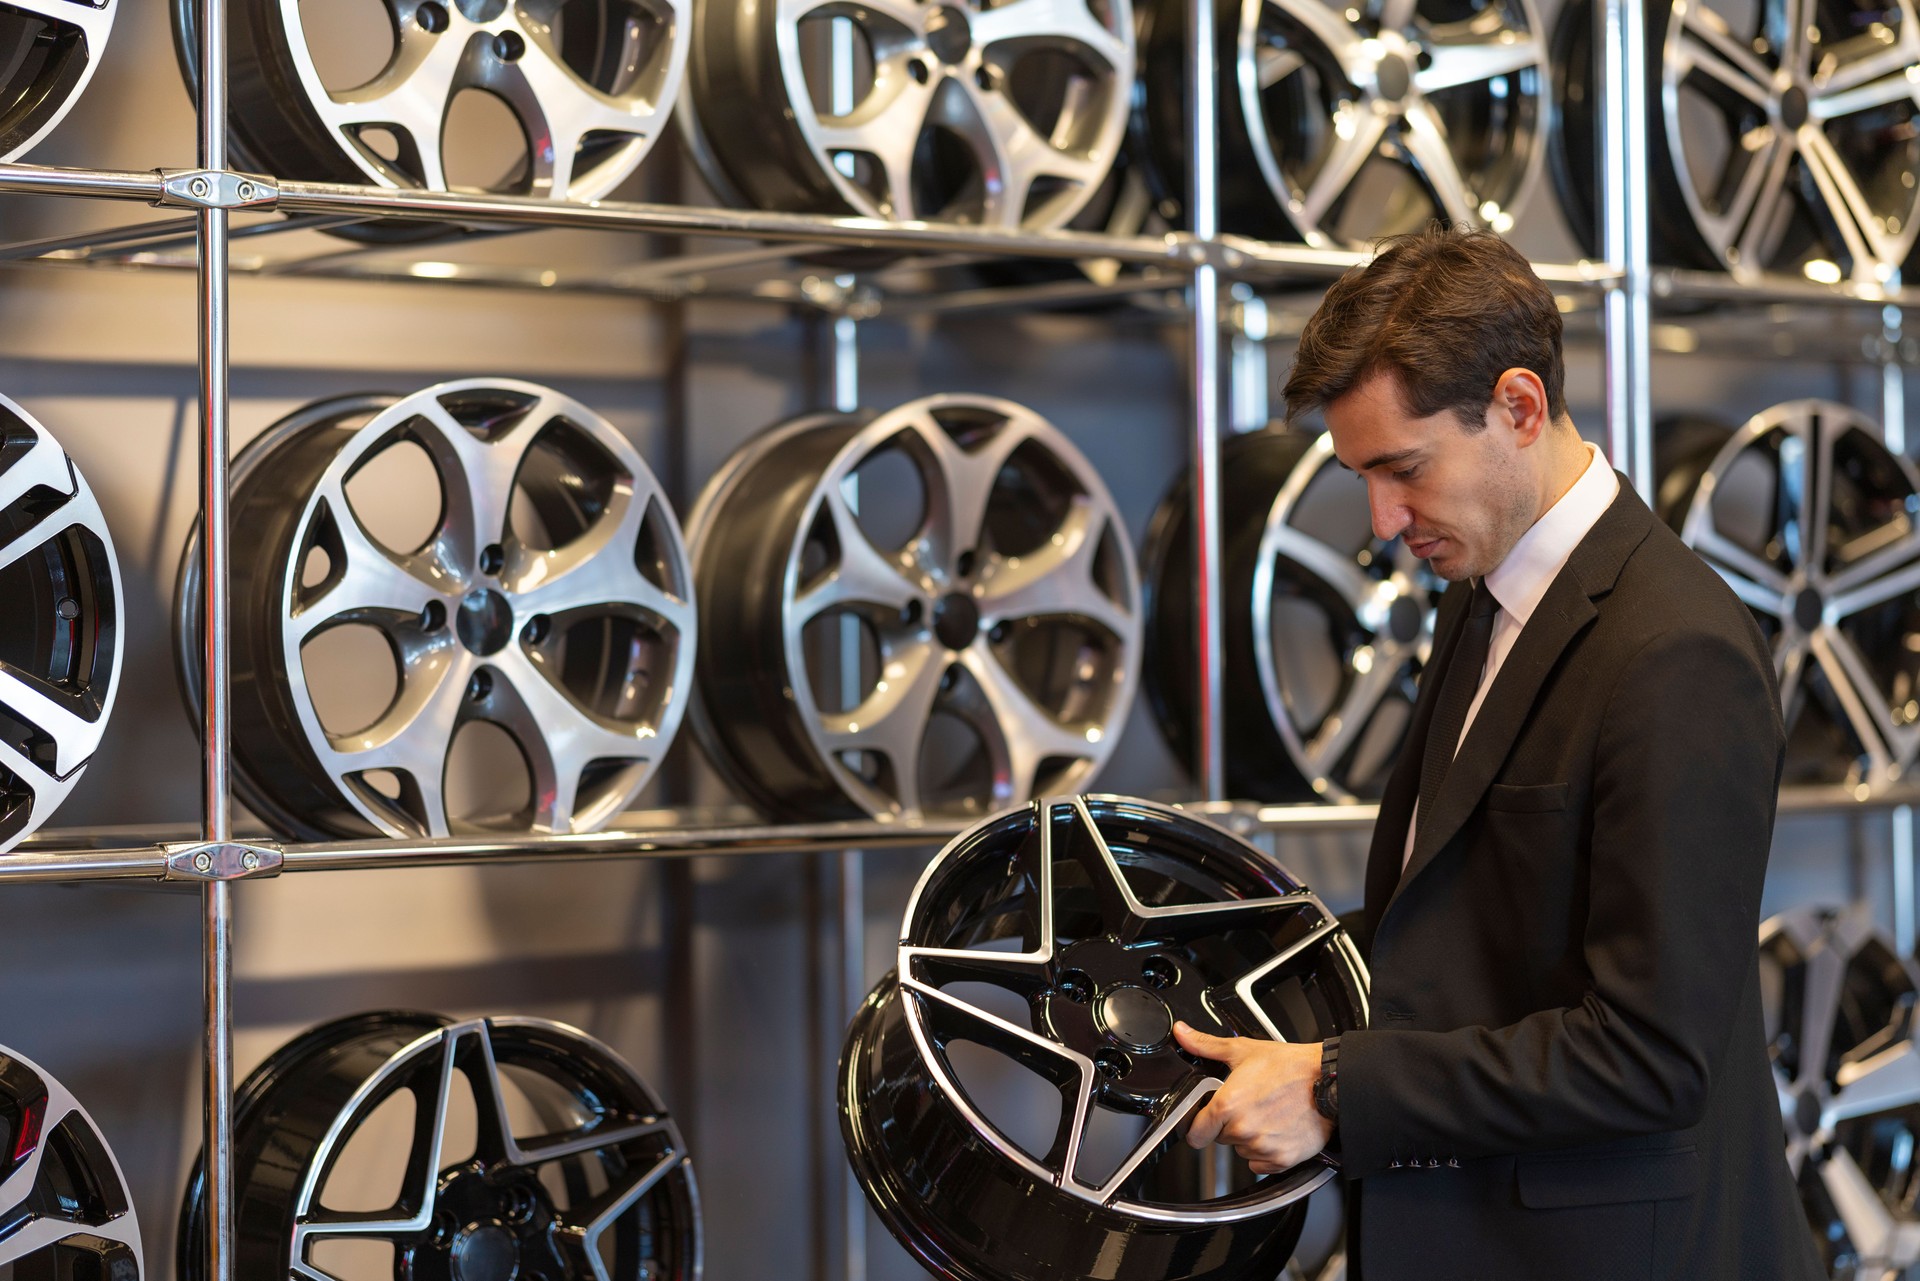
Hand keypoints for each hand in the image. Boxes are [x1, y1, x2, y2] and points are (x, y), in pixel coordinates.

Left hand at [1175, 1021, 1332, 1174]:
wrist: (1329, 1080)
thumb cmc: (1290, 1066)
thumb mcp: (1242, 1050)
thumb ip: (1205, 1045)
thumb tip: (1183, 1034)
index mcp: (1227, 1105)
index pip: (1195, 1135)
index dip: (1199, 1126)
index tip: (1206, 1120)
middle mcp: (1243, 1130)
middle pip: (1221, 1139)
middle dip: (1229, 1125)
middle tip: (1249, 1105)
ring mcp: (1263, 1147)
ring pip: (1242, 1150)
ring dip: (1249, 1137)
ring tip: (1267, 1114)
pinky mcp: (1282, 1160)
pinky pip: (1262, 1164)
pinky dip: (1266, 1152)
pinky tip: (1277, 1130)